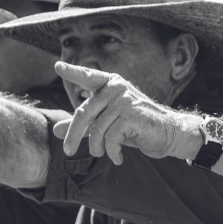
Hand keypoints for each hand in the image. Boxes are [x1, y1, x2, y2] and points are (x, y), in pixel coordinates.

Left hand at [51, 62, 198, 164]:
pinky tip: (118, 157)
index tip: (58, 66)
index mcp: (109, 84)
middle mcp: (116, 88)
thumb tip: (55, 130)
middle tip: (67, 151)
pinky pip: (110, 138)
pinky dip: (111, 152)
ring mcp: (124, 100)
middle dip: (73, 135)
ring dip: (97, 148)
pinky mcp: (131, 115)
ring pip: (96, 130)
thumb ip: (82, 125)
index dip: (72, 72)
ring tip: (105, 153)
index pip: (87, 77)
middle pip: (83, 113)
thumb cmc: (135, 126)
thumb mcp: (106, 124)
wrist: (167, 134)